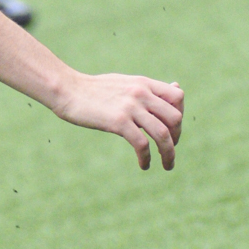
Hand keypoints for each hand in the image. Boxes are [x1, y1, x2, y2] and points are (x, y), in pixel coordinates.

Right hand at [53, 72, 184, 170]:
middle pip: (175, 118)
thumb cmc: (94, 89)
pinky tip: (144, 165)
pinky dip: (146, 158)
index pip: (178, 97)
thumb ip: (148, 88)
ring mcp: (130, 107)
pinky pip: (142, 144)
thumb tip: (176, 87)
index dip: (180, 115)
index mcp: (144, 83)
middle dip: (177, 136)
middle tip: (169, 148)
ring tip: (167, 165)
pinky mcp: (118, 122)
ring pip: (163, 134)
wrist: (68, 90)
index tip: (172, 129)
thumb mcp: (125, 83)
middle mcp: (141, 93)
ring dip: (169, 153)